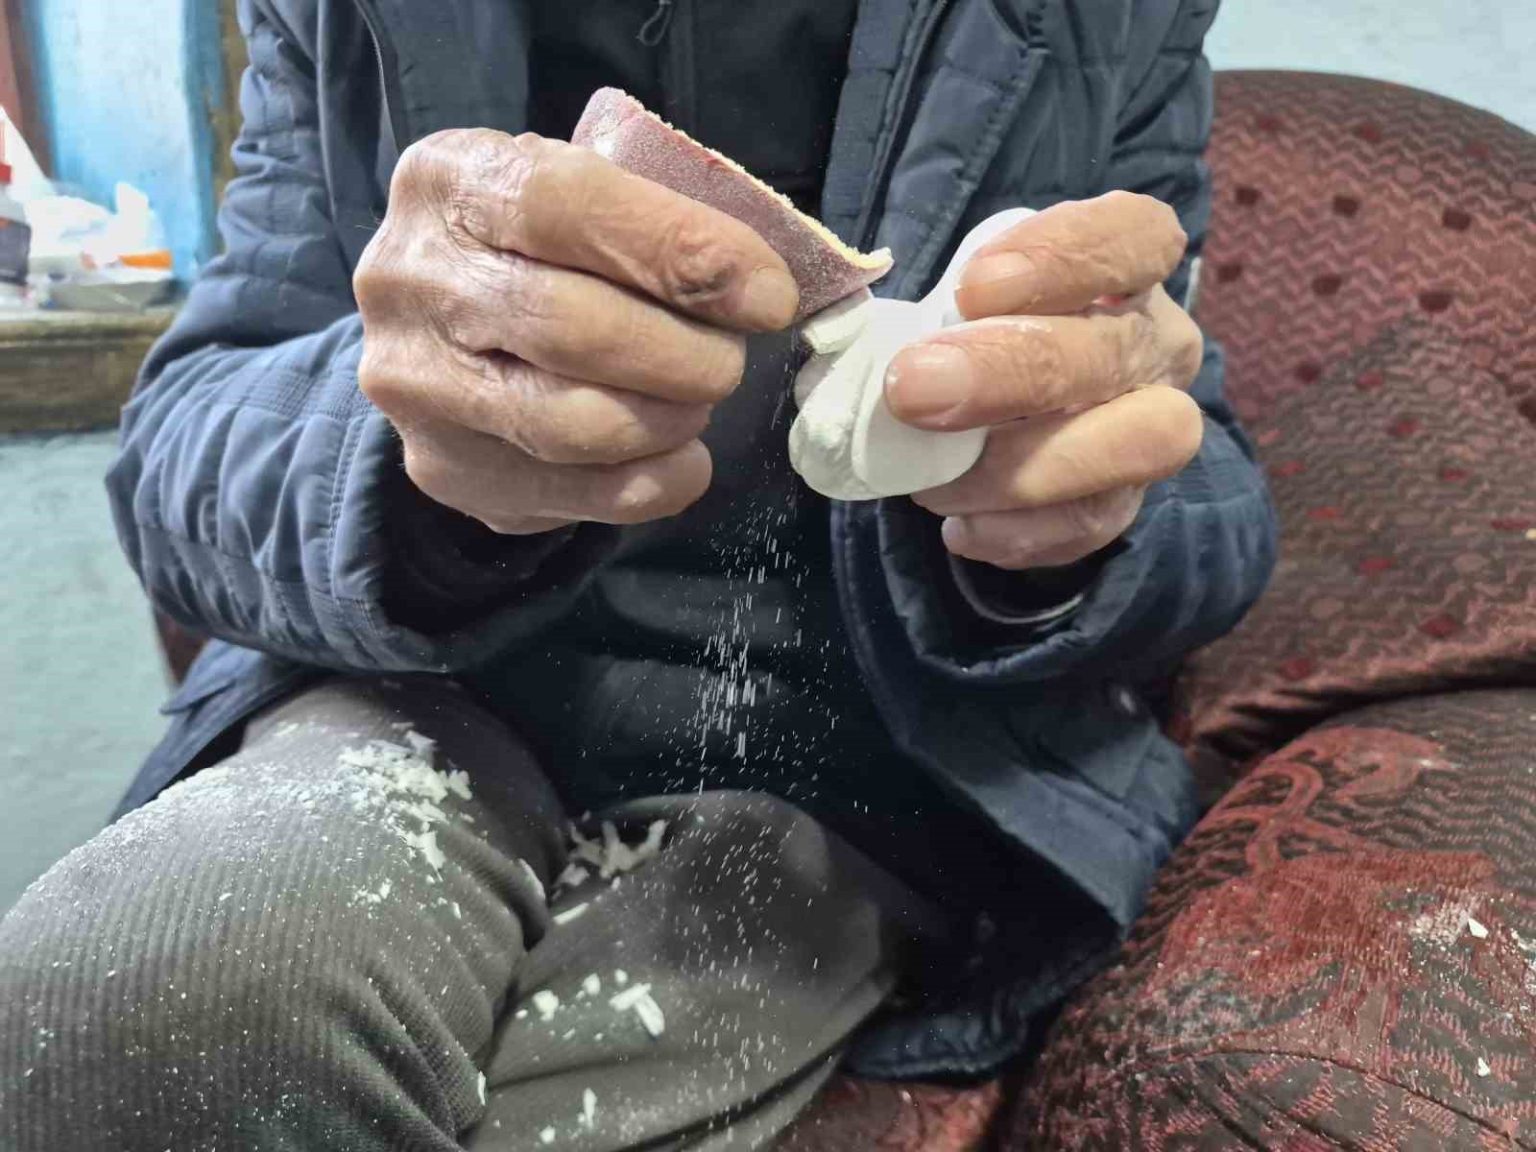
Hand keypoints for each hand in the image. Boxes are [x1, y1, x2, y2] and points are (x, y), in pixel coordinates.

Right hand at [355, 129, 798, 534]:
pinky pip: (569, 492)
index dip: (681, 252)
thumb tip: (758, 288)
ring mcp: (414, 383)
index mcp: (451, 180)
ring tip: (697, 402)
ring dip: (666, 418)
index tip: (766, 295)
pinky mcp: (441, 467)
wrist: (441, 324)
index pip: (569, 206)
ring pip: (567, 422)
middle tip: (730, 361)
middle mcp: (409, 280)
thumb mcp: (583, 195)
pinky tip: (680, 459)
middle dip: (682, 353)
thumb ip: (653, 222)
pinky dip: (650, 483)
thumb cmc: (540, 247)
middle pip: (570, 326)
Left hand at [886, 191, 1204, 569]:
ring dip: (1024, 467)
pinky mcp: (1125, 500)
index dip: (1063, 256)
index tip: (973, 286)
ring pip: (1138, 443)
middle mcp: (1155, 343)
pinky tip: (960, 524)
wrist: (987, 417)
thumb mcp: (955, 298)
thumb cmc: (973, 334)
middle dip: (1014, 370)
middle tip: (917, 385)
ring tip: (933, 482)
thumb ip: (928, 302)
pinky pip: (1093, 522)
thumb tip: (854, 332)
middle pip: (1117, 350)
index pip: (1133, 236)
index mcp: (1124, 268)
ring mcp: (1153, 425)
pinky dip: (1018, 530)